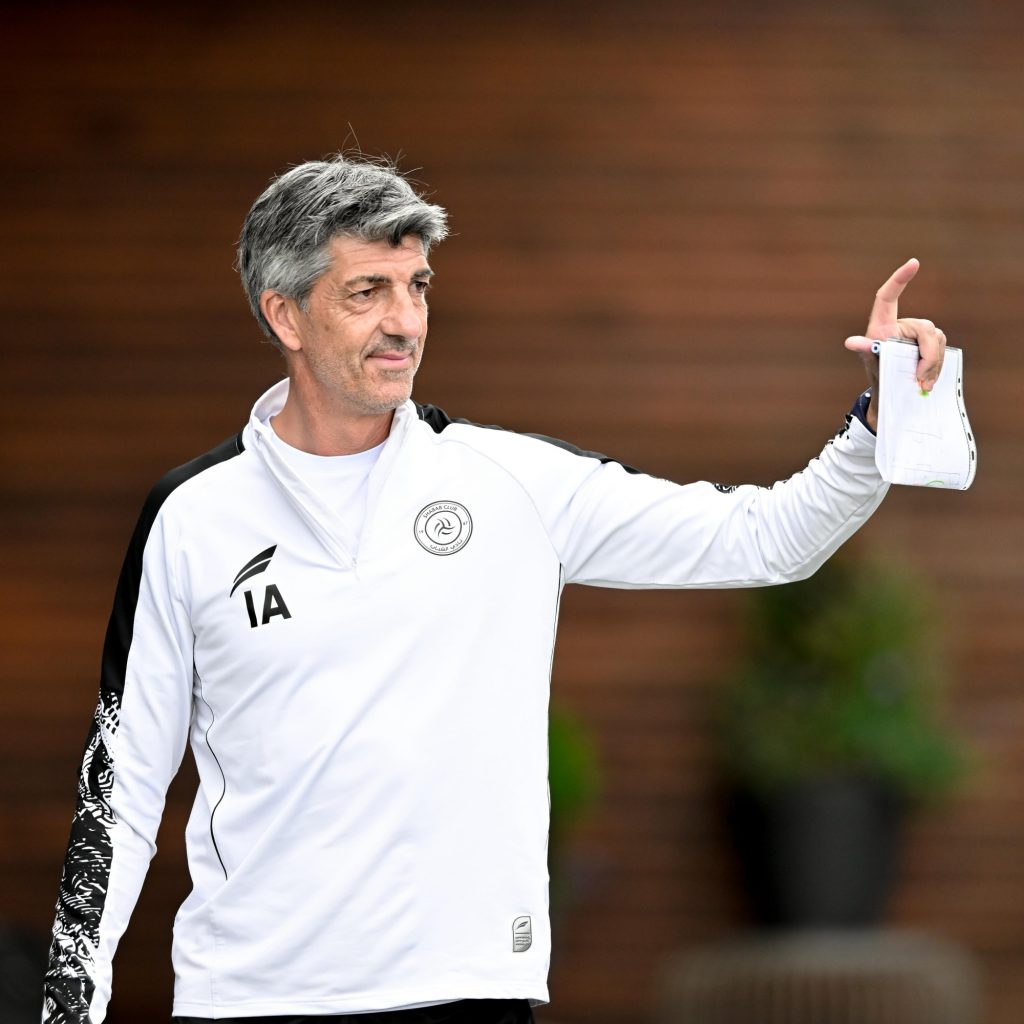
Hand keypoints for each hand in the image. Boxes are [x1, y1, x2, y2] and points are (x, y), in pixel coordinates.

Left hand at [844, 258, 947, 429]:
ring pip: (938, 339)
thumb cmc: (877, 371)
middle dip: (928, 355)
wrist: (890, 390)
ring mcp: (919, 335)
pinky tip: (927, 383)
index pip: (888, 296)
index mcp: (884, 324)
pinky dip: (937, 368)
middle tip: (919, 378)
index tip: (914, 263)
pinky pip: (943, 350)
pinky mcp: (931, 345)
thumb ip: (867, 350)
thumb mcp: (871, 361)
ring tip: (920, 383)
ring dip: (932, 364)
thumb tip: (850, 342)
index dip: (899, 278)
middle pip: (926, 328)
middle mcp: (903, 324)